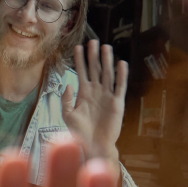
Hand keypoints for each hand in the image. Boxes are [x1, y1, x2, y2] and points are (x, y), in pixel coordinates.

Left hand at [63, 39, 127, 165]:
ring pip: (107, 75)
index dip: (79, 60)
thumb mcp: (68, 115)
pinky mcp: (117, 103)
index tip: (77, 47)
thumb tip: (68, 85)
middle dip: (93, 56)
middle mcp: (96, 92)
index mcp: (84, 94)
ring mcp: (107, 97)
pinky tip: (121, 64)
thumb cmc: (79, 132)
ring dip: (107, 61)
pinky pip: (119, 87)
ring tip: (106, 47)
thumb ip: (67, 100)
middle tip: (93, 41)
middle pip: (95, 70)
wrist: (93, 145)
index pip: (81, 72)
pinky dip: (121, 75)